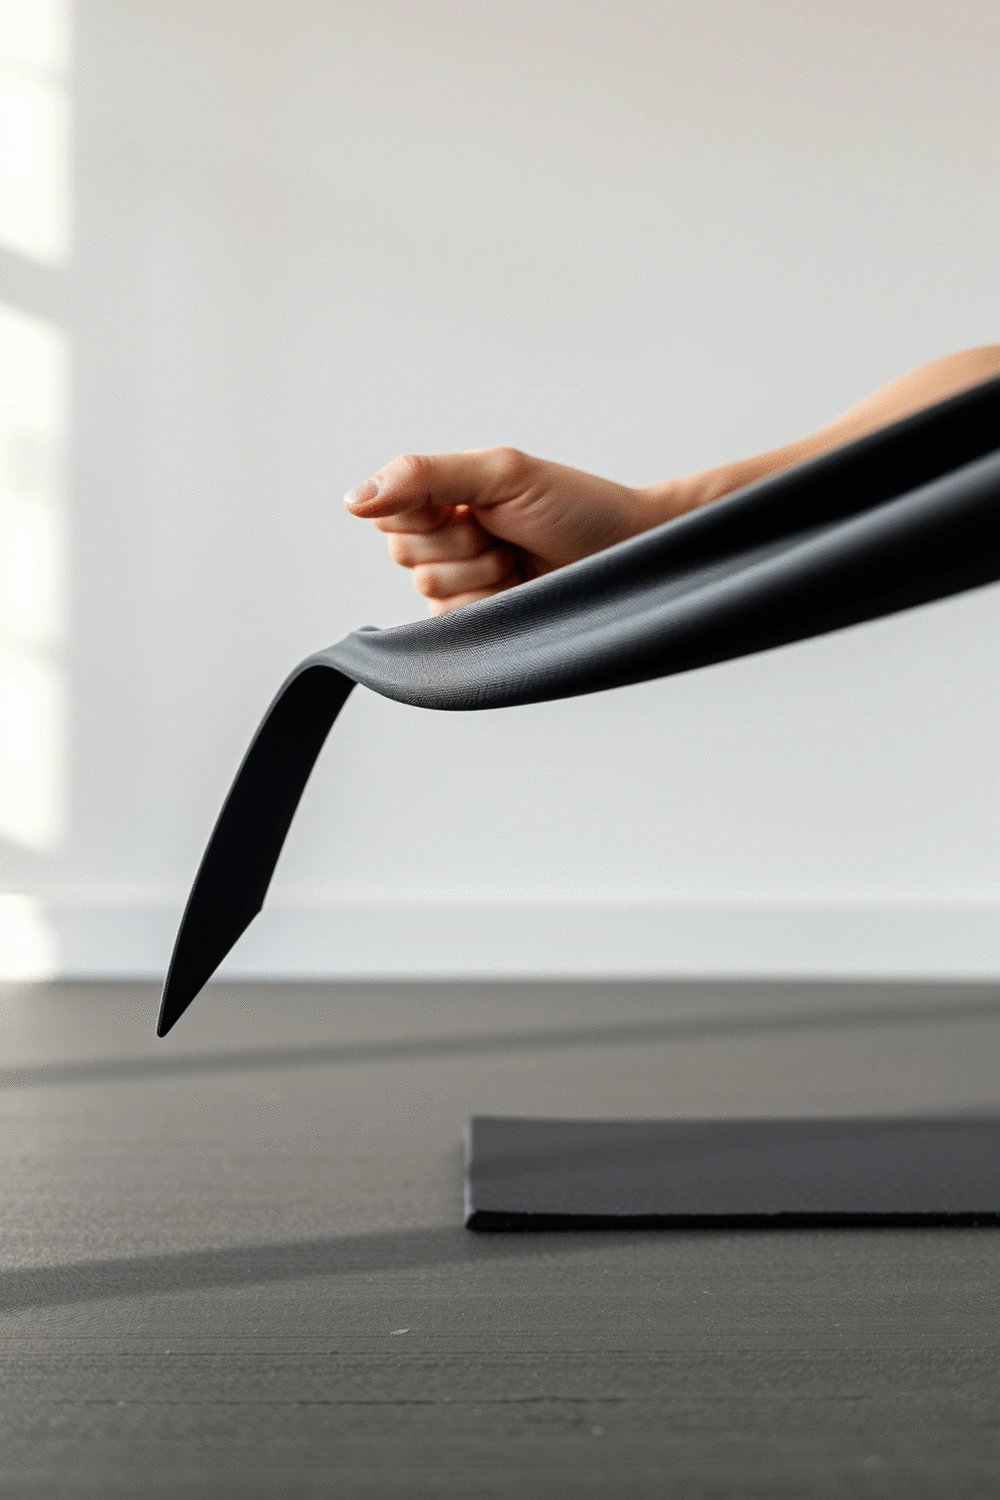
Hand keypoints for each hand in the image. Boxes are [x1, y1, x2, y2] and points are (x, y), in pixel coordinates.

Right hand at [344, 447, 669, 613]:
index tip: (474, 504)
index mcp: (443, 497)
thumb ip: (424, 477)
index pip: (387, 510)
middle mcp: (443, 540)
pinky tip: (517, 593)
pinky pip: (448, 624)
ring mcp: (460, 584)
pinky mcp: (477, 625)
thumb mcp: (500, 473)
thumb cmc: (577, 505)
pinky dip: (486, 606)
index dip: (425, 511)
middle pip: (402, 552)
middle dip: (459, 542)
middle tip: (506, 533)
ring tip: (519, 561)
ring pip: (428, 589)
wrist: (631, 553)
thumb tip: (352, 500)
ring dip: (479, 574)